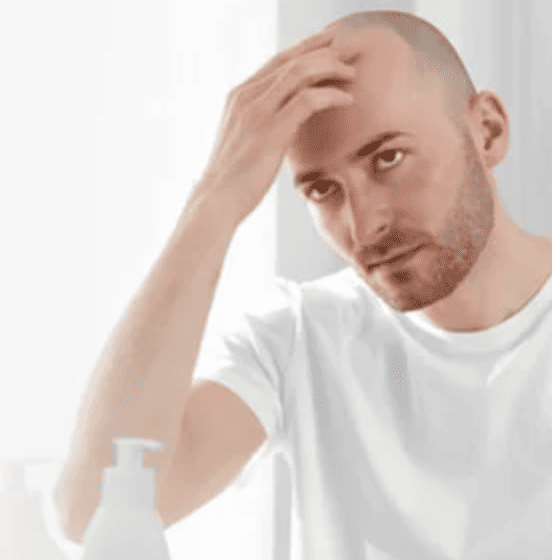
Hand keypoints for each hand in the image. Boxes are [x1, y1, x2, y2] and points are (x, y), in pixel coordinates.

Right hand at [194, 31, 355, 224]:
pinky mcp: (270, 132)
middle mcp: (245, 97)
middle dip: (323, 51)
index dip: (306, 49)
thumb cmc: (233, 179)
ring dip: (331, 68)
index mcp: (238, 97)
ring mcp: (256, 113)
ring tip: (351, 74)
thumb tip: (287, 121)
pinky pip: (308, 100)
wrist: (216, 201)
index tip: (330, 46)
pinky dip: (332, 95)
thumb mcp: (243, 141)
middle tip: (349, 52)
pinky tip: (347, 100)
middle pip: (290, 59)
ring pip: (300, 72)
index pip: (277, 61)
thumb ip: (261, 123)